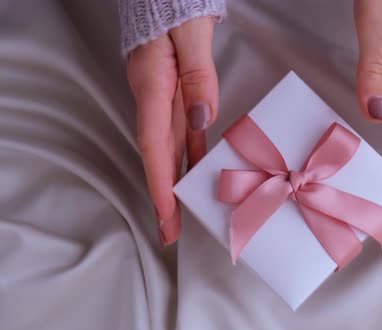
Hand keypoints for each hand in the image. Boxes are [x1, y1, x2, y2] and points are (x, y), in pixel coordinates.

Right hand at [126, 17, 218, 246]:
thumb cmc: (175, 8)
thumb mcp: (189, 36)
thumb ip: (197, 76)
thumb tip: (203, 118)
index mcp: (154, 86)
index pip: (154, 145)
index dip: (160, 184)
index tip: (167, 214)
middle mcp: (155, 98)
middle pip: (158, 155)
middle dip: (165, 196)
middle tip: (171, 232)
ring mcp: (165, 97)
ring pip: (170, 148)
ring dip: (176, 181)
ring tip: (184, 213)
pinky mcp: (177, 94)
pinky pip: (183, 131)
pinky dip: (190, 155)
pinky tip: (199, 171)